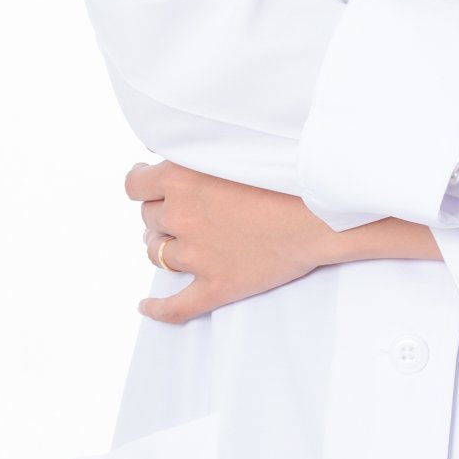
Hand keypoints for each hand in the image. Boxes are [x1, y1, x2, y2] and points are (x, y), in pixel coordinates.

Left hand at [125, 160, 337, 322]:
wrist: (323, 213)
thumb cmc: (284, 174)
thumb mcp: (233, 150)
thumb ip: (194, 151)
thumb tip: (158, 154)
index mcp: (181, 179)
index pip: (135, 185)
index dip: (141, 185)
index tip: (147, 184)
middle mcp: (182, 216)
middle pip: (148, 218)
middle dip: (160, 214)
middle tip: (183, 211)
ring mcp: (197, 255)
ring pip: (157, 254)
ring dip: (162, 247)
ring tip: (177, 242)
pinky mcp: (216, 285)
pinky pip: (175, 306)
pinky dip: (157, 308)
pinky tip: (146, 306)